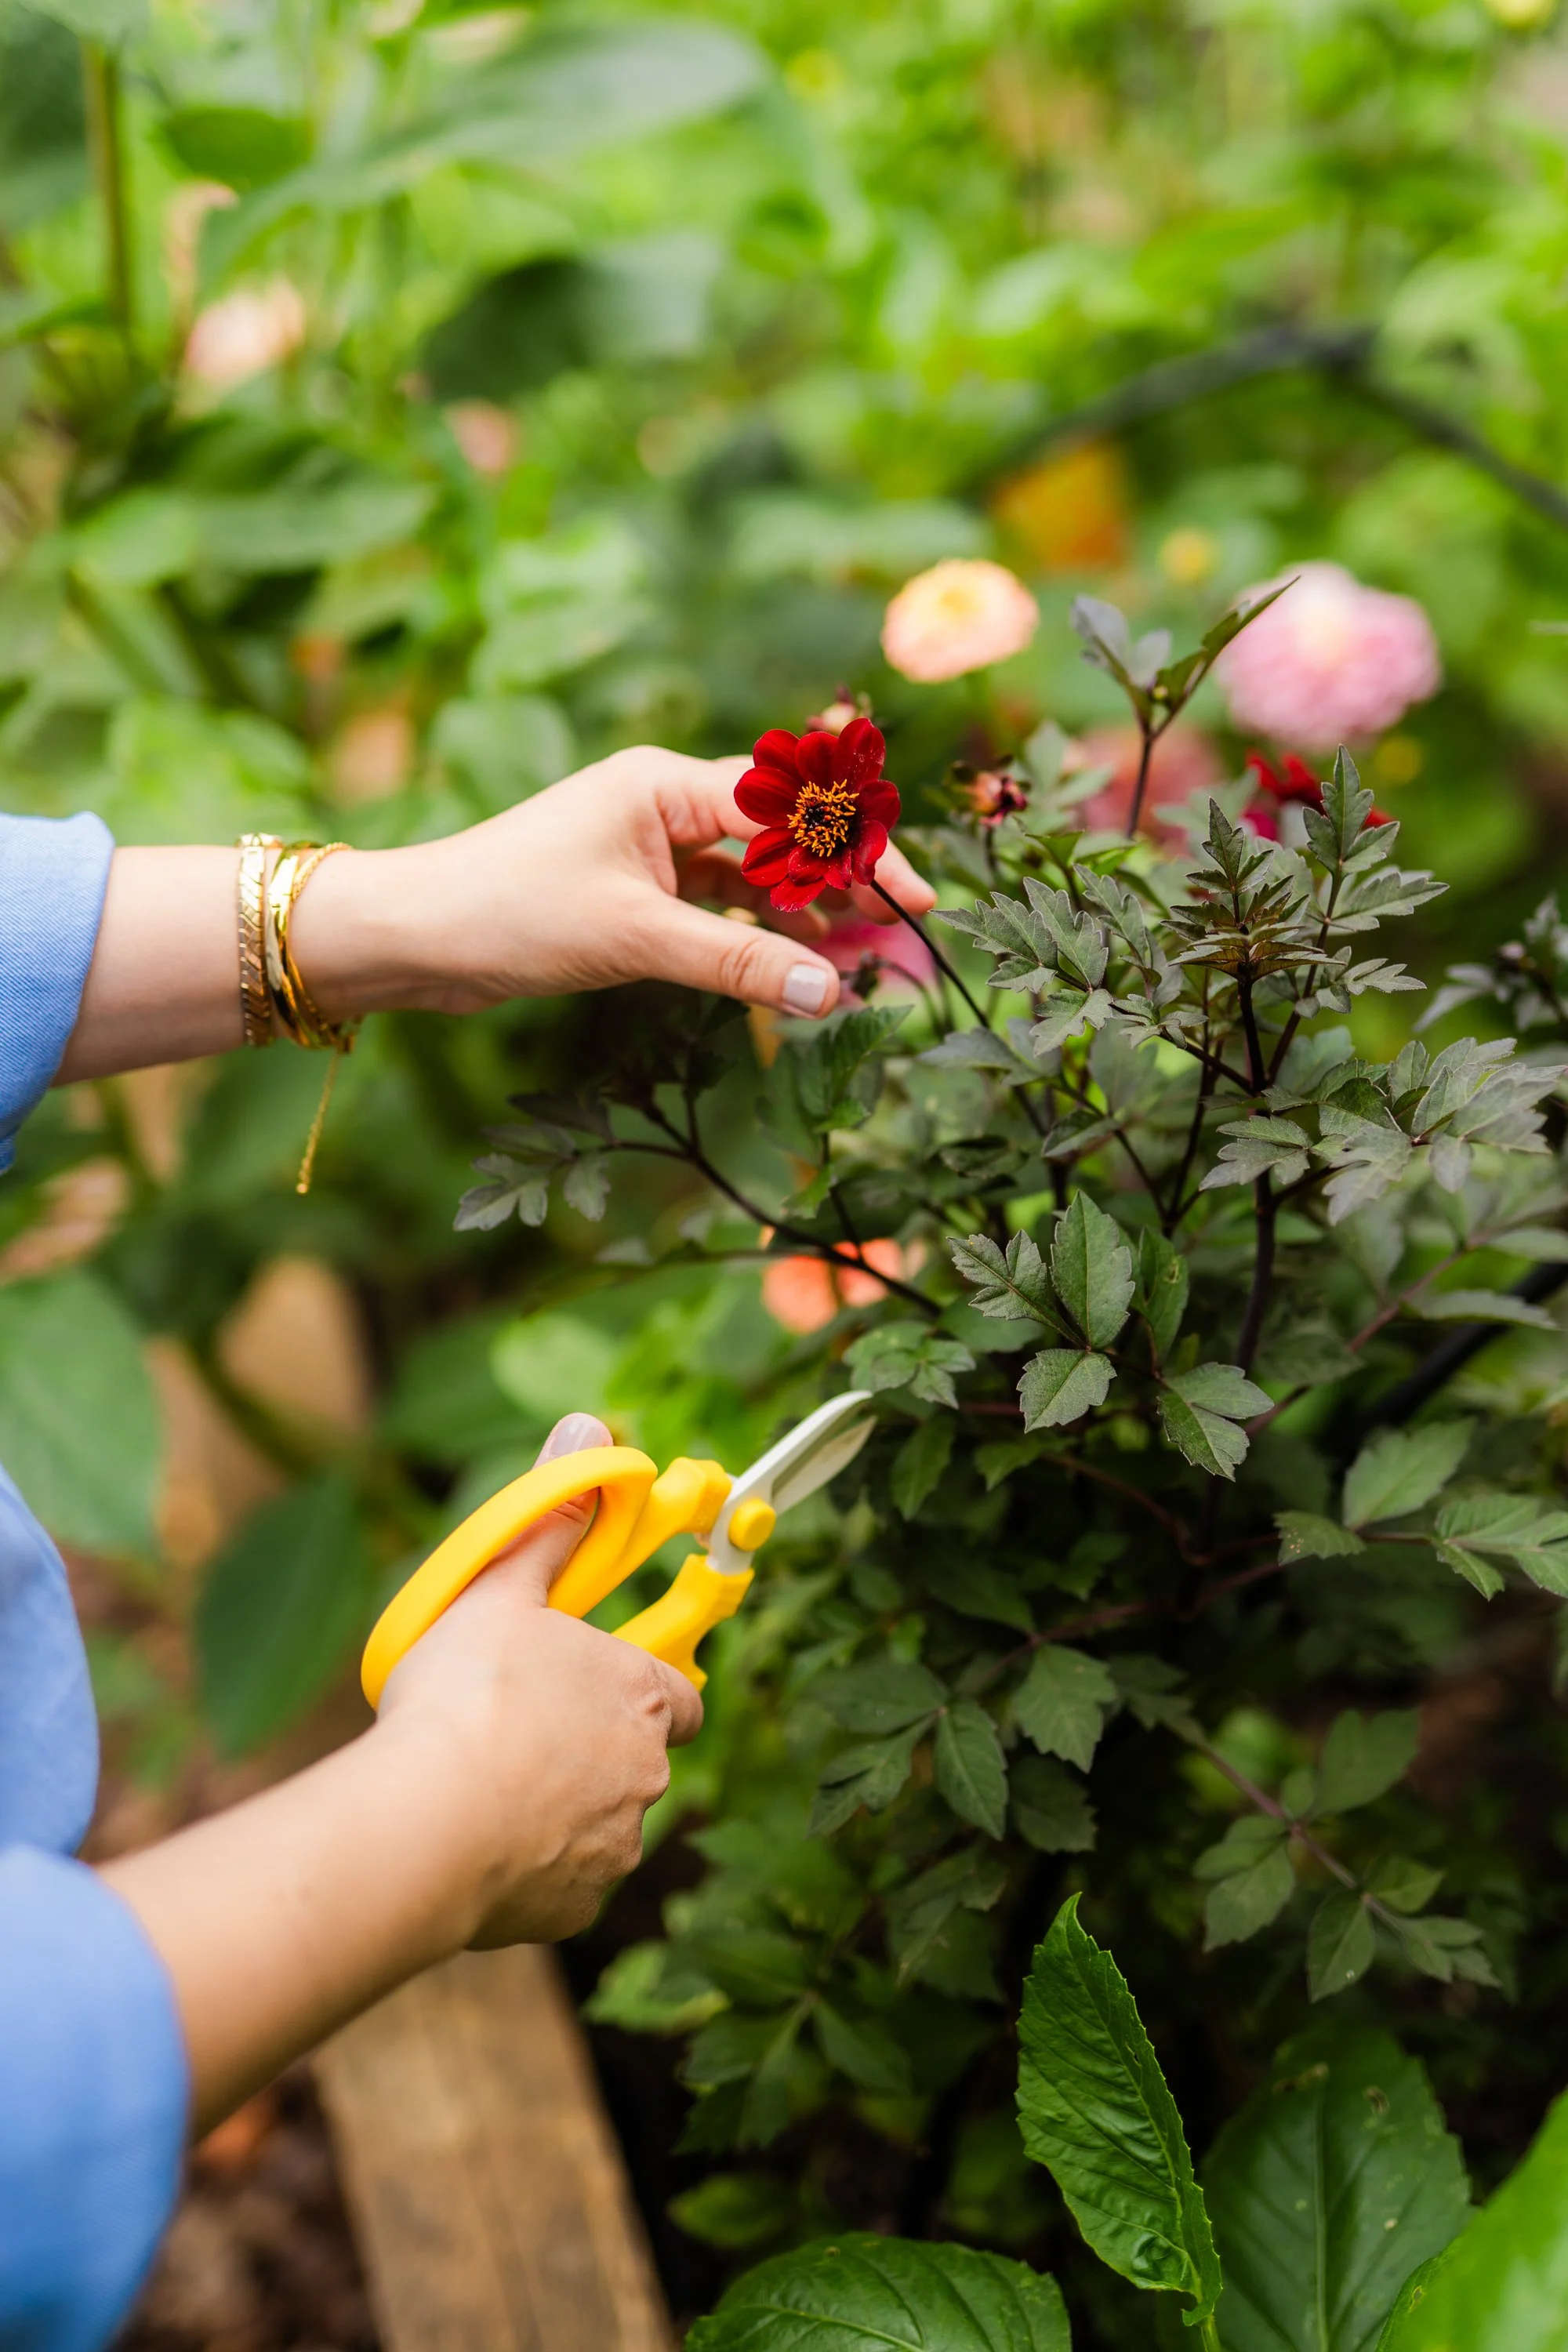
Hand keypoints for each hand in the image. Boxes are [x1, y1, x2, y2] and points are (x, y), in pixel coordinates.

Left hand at [299, 743, 937, 1023]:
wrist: (414, 939)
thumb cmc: (509, 913)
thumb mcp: (634, 938)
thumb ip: (737, 962)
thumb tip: (829, 992)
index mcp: (664, 785)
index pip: (788, 810)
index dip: (857, 854)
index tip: (915, 899)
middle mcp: (662, 805)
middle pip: (780, 836)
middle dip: (843, 882)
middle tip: (905, 931)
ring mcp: (647, 849)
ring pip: (752, 877)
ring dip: (804, 913)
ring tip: (864, 955)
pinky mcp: (632, 893)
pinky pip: (716, 908)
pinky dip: (757, 935)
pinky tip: (798, 965)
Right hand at [377, 1412, 702, 1944]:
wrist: (421, 1828)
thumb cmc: (465, 1700)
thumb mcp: (500, 1592)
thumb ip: (550, 1519)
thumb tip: (590, 1428)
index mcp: (642, 1696)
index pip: (681, 1695)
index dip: (644, 1689)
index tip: (596, 1687)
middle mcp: (647, 1775)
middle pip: (636, 1761)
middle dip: (588, 1751)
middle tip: (515, 1738)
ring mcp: (614, 1847)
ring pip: (597, 1824)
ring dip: (557, 1811)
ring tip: (481, 1791)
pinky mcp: (573, 1908)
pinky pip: (559, 1883)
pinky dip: (527, 1868)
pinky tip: (473, 1845)